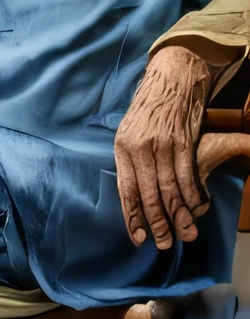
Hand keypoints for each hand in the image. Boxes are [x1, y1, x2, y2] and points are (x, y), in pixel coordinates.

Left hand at [114, 45, 212, 248]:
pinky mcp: (184, 140)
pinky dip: (193, 195)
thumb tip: (132, 190)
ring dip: (179, 214)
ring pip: (170, 188)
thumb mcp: (129, 130)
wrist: (171, 74)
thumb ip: (130, 159)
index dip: (132, 216)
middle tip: (165, 244)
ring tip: (186, 232)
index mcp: (121, 147)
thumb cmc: (148, 106)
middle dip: (158, 223)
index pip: (126, 190)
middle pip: (148, 194)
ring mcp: (162, 144)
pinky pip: (188, 175)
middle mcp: (139, 147)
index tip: (138, 238)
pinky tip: (197, 208)